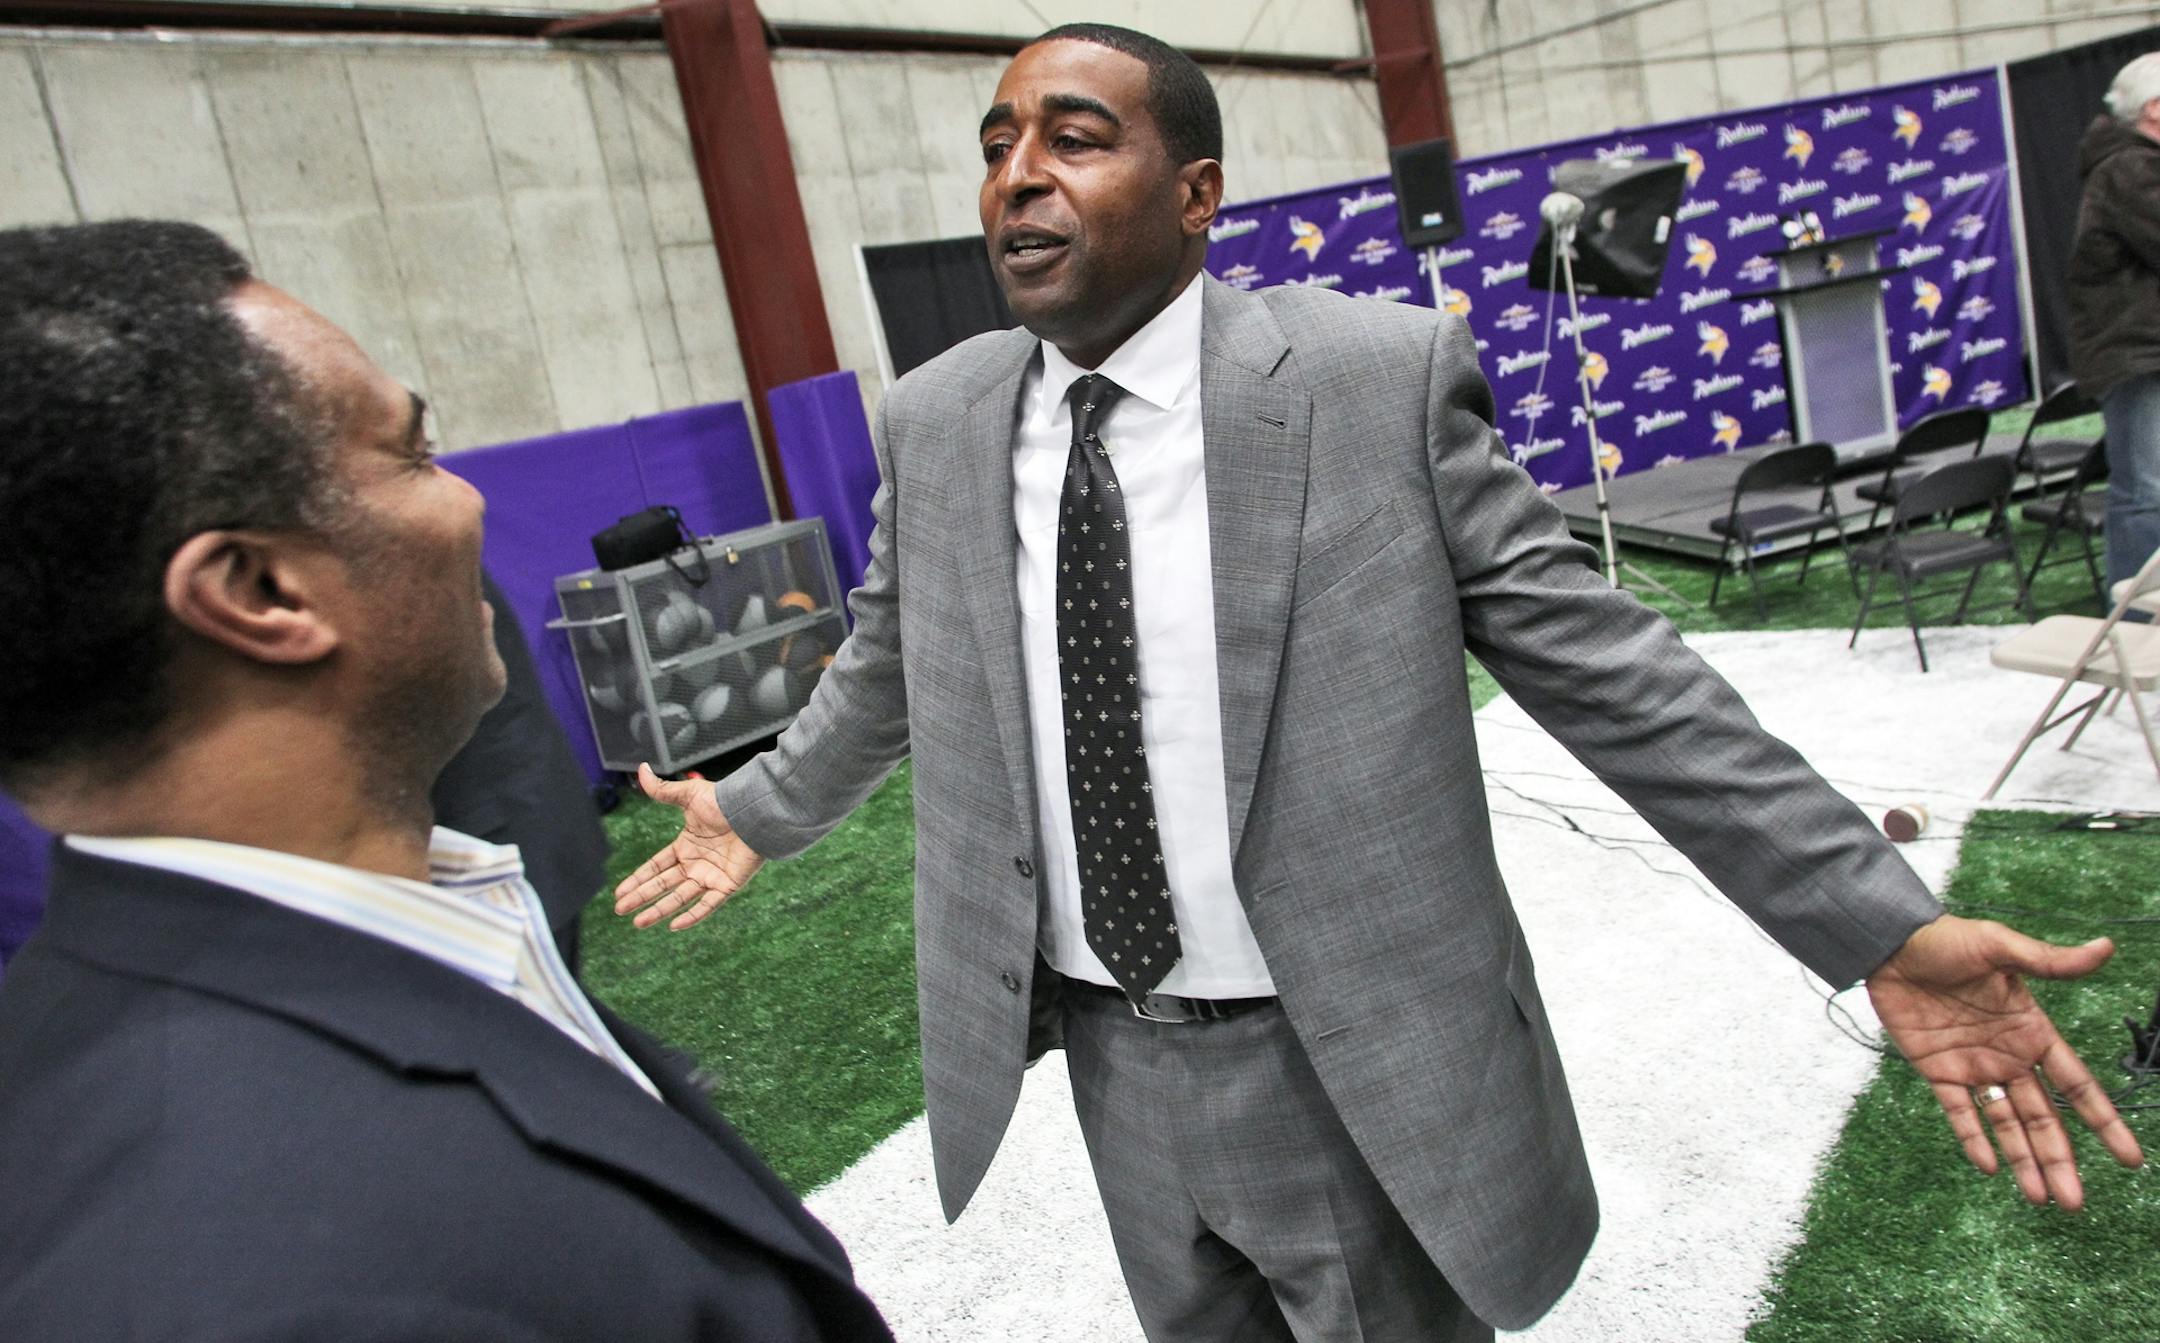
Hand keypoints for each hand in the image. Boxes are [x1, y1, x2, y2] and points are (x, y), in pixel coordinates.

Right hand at [612, 763, 766, 930]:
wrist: (753, 810)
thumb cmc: (724, 801)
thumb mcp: (688, 795)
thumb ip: (662, 790)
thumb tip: (641, 769)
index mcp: (687, 845)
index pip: (656, 866)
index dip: (638, 879)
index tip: (620, 891)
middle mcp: (697, 864)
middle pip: (663, 885)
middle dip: (641, 897)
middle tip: (620, 910)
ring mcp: (711, 876)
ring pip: (680, 898)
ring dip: (659, 910)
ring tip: (638, 923)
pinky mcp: (727, 885)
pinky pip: (708, 905)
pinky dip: (692, 916)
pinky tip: (674, 926)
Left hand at [1866, 913, 2142, 1209]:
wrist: (1891, 942)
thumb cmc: (1949, 939)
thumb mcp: (2001, 946)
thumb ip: (2050, 960)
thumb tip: (2106, 948)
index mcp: (2032, 1032)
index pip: (2077, 1085)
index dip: (2103, 1121)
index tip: (2129, 1158)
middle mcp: (2008, 1057)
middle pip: (2043, 1118)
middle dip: (2060, 1159)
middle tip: (2075, 1203)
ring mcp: (1973, 1067)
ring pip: (2006, 1124)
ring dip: (2024, 1160)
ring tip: (2043, 1200)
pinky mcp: (1937, 1070)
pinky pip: (1959, 1112)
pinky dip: (1973, 1139)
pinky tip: (1991, 1168)